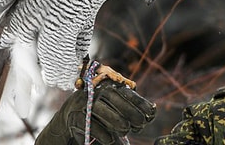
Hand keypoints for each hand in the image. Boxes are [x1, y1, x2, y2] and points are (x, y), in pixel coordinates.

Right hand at [36, 79, 155, 143]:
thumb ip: (131, 105)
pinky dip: (104, 134)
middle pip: (117, 101)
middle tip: (140, 125)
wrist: (71, 114)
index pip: (127, 93)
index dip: (141, 103)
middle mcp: (96, 91)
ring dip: (119, 123)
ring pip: (105, 112)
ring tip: (125, 130)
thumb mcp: (114, 104)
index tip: (151, 114)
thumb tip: (153, 111)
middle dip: (132, 114)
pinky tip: (110, 139)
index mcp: (108, 85)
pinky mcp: (77, 117)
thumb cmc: (99, 109)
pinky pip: (93, 126)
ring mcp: (85, 103)